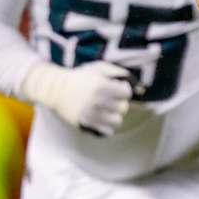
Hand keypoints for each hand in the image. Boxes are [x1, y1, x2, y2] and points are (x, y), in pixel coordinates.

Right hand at [18, 61, 134, 135]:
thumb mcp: (100, 68)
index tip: (114, 88)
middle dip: (118, 102)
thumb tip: (142, 89)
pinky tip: (100, 118)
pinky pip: (108, 131)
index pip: (127, 93)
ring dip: (114, 115)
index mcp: (102, 85)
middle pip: (123, 107)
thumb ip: (121, 74)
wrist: (56, 89)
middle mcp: (97, 101)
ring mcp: (92, 114)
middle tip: (108, 99)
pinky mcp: (86, 124)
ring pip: (117, 121)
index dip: (122, 90)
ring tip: (106, 109)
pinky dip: (106, 126)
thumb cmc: (81, 77)